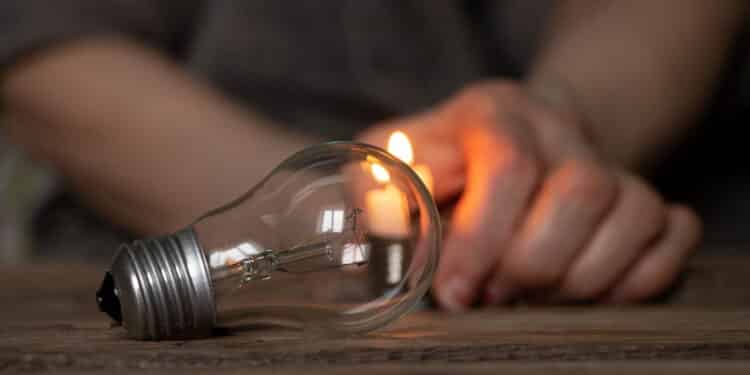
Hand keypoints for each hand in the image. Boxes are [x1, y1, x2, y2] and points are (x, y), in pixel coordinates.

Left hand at [358, 80, 701, 309]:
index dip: (482, 238)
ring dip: (582, 278)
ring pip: (634, 215)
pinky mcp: (645, 195)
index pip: (506, 167)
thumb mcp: (398, 159)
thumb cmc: (446, 157)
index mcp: (495, 113)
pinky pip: (674, 234)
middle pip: (581, 192)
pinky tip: (590, 294)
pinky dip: (639, 277)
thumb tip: (385, 248)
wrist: (518, 131)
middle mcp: (561, 131)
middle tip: (493, 298)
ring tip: (533, 300)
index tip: (454, 294)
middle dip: (533, 264)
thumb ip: (382, 194)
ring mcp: (611, 162)